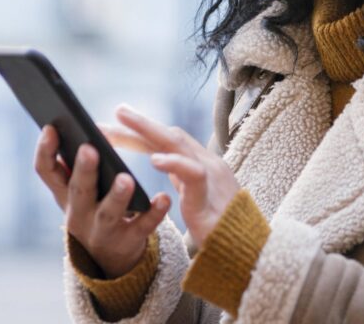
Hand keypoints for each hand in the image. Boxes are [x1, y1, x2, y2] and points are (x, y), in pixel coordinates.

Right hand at [33, 124, 170, 277]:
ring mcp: (103, 230)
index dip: (45, 150)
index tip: (51, 127)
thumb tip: (72, 128)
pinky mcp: (129, 241)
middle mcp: (79, 214)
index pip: (45, 171)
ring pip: (108, 213)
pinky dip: (154, 213)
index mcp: (64, 195)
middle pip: (79, 191)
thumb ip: (73, 167)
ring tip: (126, 179)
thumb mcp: (76, 193)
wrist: (108, 260)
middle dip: (83, 170)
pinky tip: (164, 198)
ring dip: (117, 195)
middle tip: (89, 148)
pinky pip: (142, 227)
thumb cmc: (92, 210)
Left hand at [100, 104, 239, 247]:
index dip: (143, 130)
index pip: (169, 139)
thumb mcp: (196, 194)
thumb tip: (163, 158)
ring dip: (148, 129)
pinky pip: (193, 173)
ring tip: (125, 120)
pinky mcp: (209, 198)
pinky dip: (174, 163)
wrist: (245, 252)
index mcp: (202, 163)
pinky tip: (155, 160)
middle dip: (140, 123)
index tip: (118, 123)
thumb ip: (182, 176)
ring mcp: (211, 177)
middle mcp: (207, 163)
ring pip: (178, 144)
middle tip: (117, 110)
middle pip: (170, 135)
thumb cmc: (220, 227)